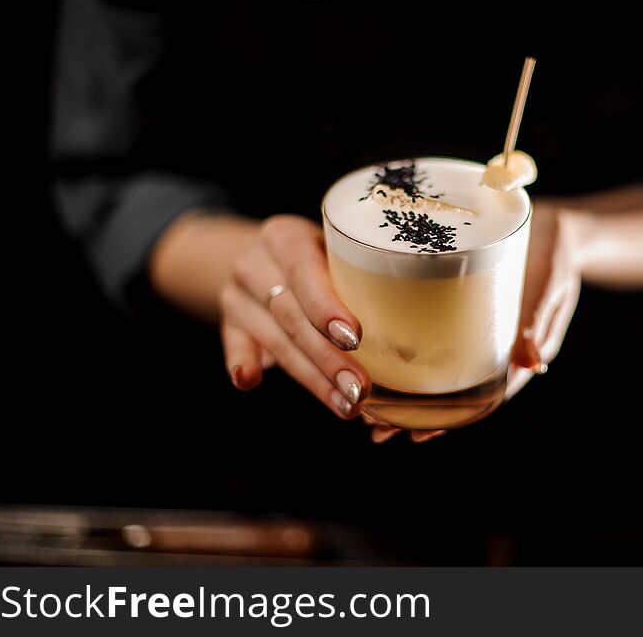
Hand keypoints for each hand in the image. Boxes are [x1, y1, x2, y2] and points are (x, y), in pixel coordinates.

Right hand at [218, 215, 371, 419]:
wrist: (263, 256)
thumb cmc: (318, 256)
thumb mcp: (334, 248)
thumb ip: (358, 275)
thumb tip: (414, 339)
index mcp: (285, 237)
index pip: (305, 272)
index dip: (327, 307)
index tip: (355, 338)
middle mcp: (255, 263)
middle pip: (293, 316)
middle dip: (328, 358)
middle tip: (360, 389)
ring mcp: (237, 295)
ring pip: (275, 340)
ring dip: (311, 377)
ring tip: (345, 405)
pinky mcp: (228, 323)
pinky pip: (233, 346)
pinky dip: (241, 363)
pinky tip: (250, 382)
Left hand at [368, 202, 582, 442]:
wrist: (555, 228)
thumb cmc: (557, 257)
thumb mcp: (551, 286)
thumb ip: (539, 320)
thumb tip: (532, 362)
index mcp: (514, 354)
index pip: (479, 398)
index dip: (449, 418)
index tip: (417, 433)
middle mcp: (490, 349)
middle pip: (451, 392)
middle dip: (415, 412)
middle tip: (376, 426)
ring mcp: (475, 332)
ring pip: (439, 370)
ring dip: (405, 389)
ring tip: (368, 405)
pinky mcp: (460, 310)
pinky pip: (434, 337)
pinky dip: (407, 353)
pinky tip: (375, 356)